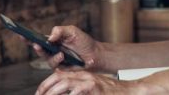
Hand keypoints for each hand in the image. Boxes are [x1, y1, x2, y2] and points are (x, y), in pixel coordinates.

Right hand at [31, 25, 102, 70]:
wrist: (95, 54)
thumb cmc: (84, 41)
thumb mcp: (72, 31)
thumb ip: (60, 31)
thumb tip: (49, 37)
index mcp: (53, 40)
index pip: (37, 38)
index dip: (27, 37)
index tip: (20, 33)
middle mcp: (51, 50)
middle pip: (38, 48)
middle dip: (33, 45)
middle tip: (33, 43)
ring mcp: (55, 59)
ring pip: (45, 57)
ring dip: (49, 54)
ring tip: (58, 52)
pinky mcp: (60, 68)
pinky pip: (55, 65)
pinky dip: (57, 59)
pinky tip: (62, 56)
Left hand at [35, 69, 149, 94]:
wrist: (129, 91)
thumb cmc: (110, 93)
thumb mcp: (91, 89)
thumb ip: (78, 89)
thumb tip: (65, 93)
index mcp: (81, 75)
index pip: (58, 75)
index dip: (45, 84)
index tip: (38, 93)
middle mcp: (84, 76)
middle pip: (58, 77)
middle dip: (45, 88)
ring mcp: (90, 81)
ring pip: (65, 83)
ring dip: (53, 92)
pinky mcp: (95, 88)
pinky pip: (78, 91)